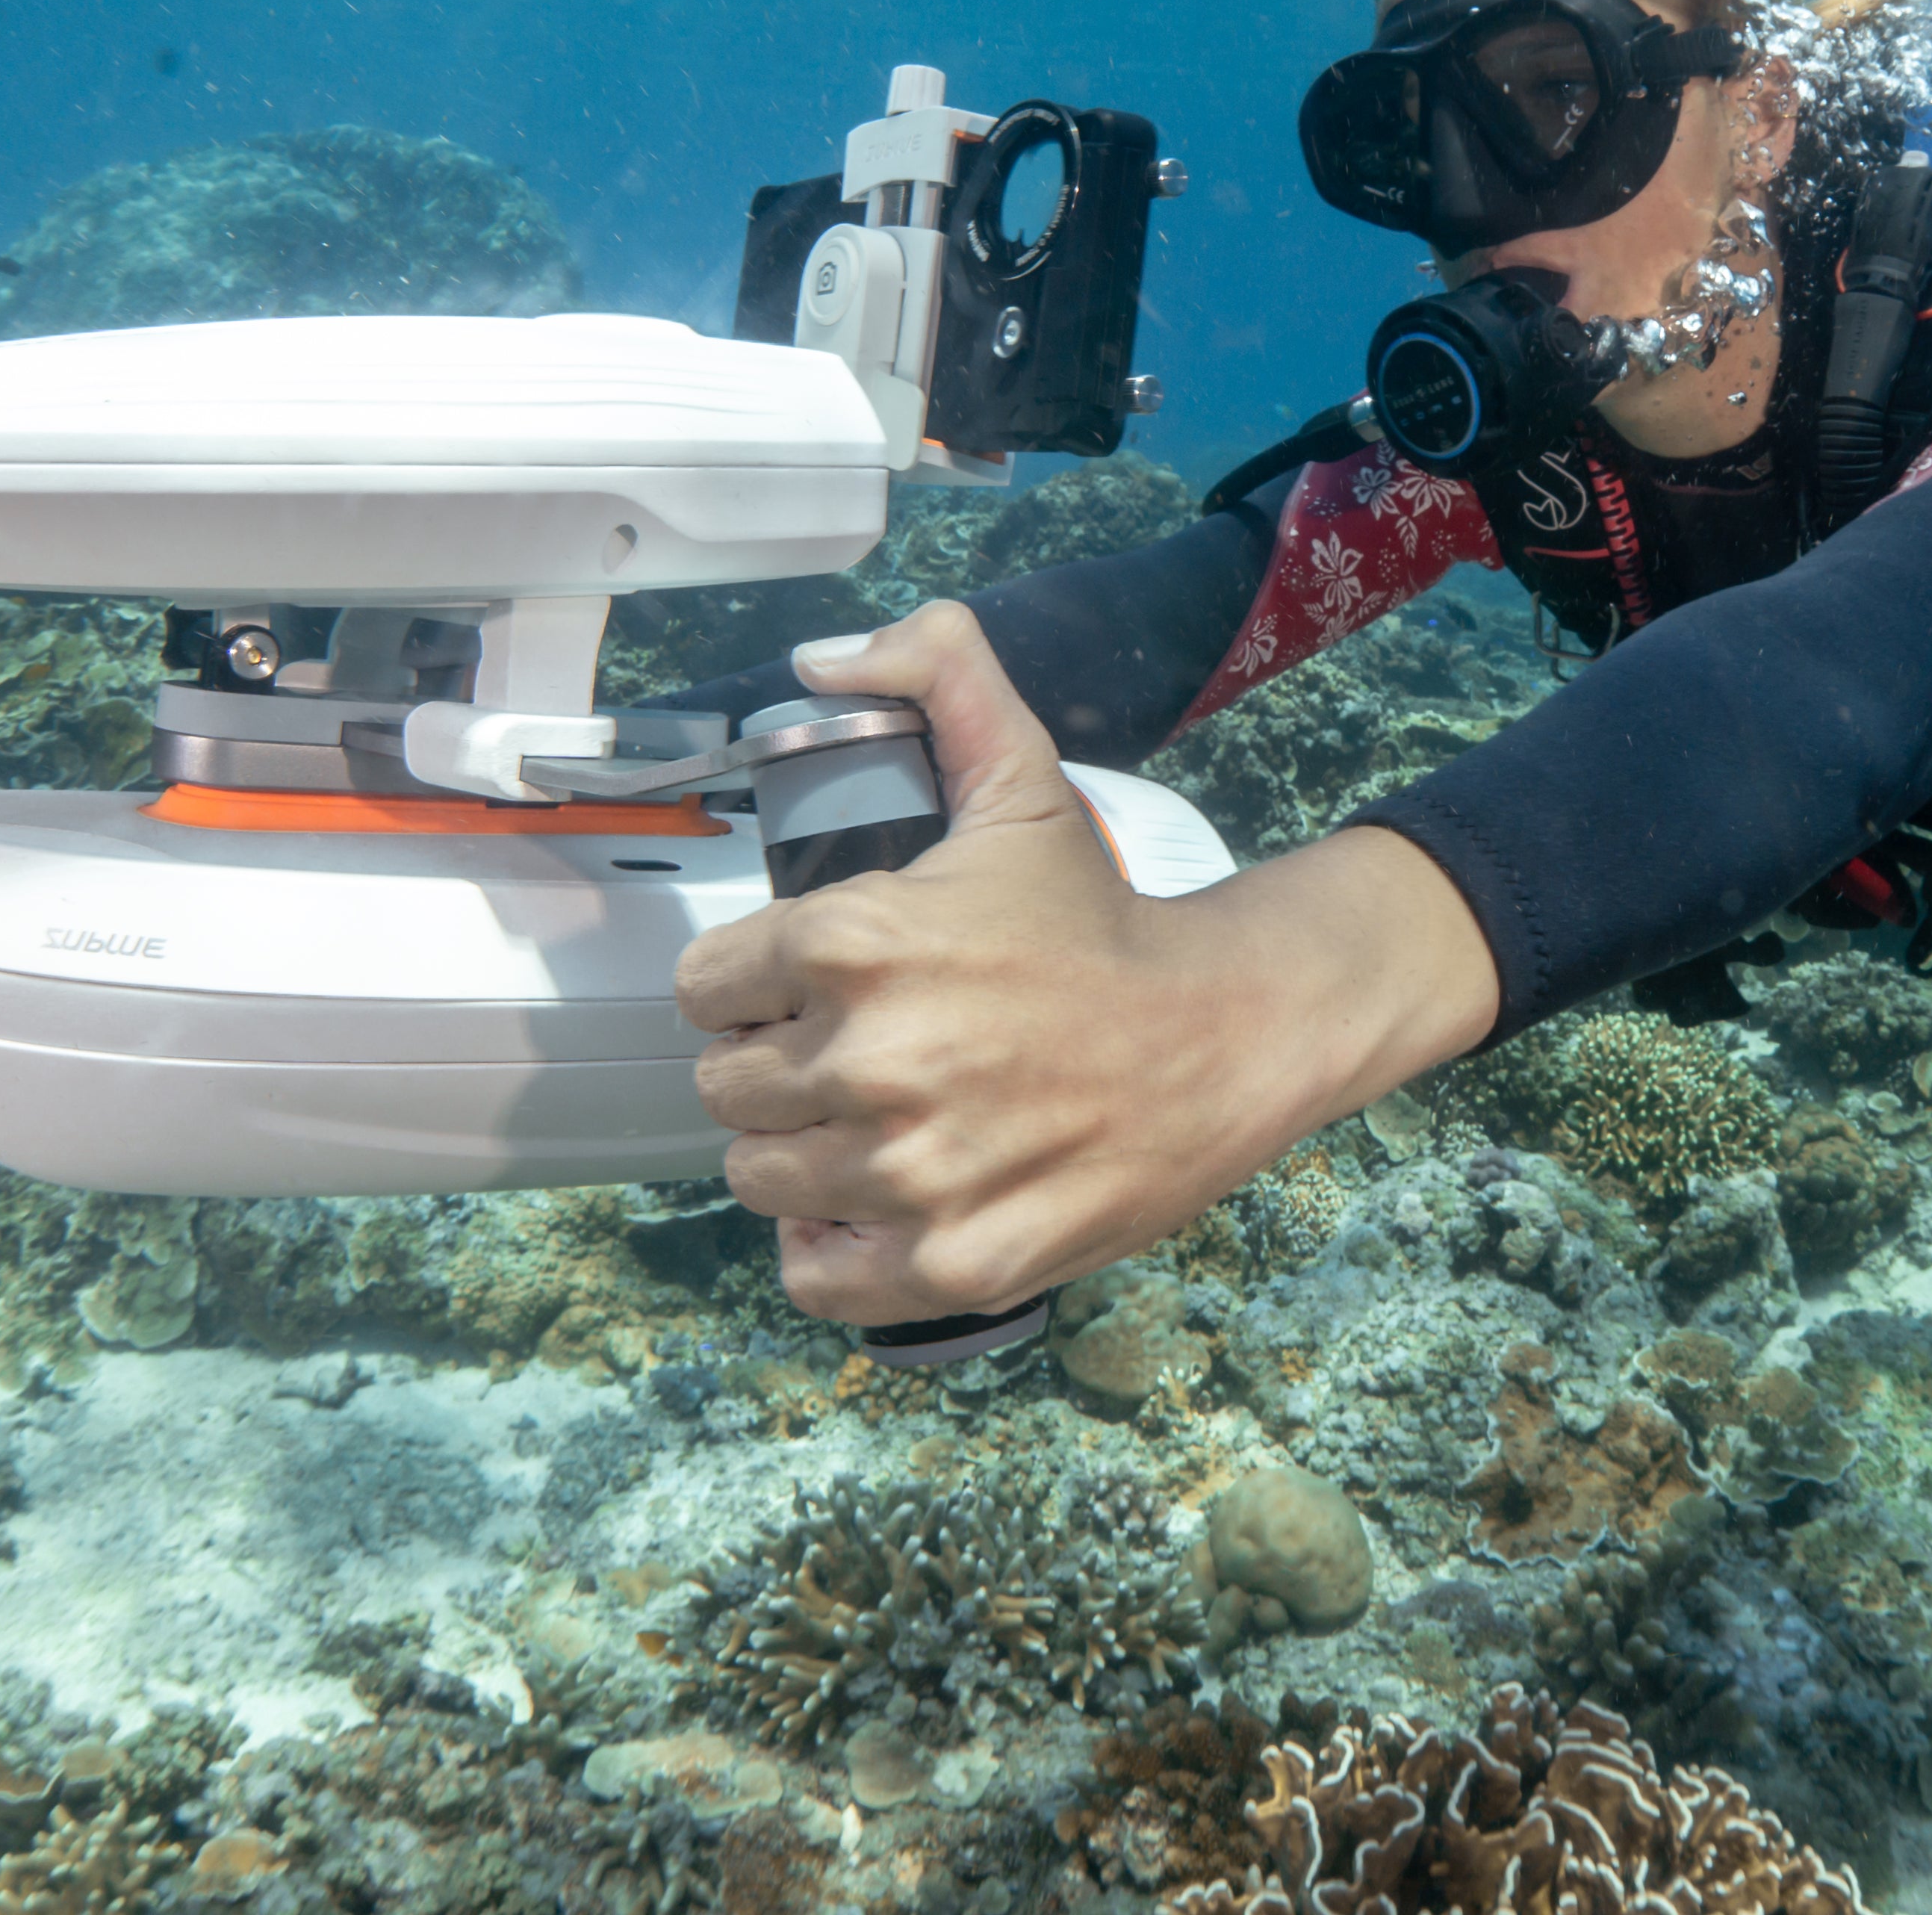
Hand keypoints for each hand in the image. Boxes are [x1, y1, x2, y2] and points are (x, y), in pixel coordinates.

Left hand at [672, 601, 1499, 1325]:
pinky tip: (883, 1202)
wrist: (1226, 1034)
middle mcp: (869, 1061)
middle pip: (726, 1091)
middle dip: (777, 1071)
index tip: (810, 990)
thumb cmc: (1104, 917)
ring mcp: (908, 1171)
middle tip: (857, 1056)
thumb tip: (823, 657)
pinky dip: (835, 1248)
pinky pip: (815, 1273)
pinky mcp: (949, 1259)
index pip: (705, 989)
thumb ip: (936, 673)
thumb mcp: (1021, 776)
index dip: (753, 987)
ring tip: (876, 1125)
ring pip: (760, 1180)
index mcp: (855, 940)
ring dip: (804, 1158)